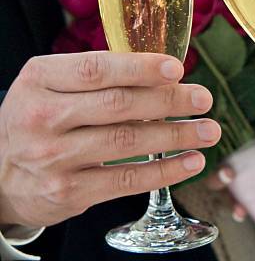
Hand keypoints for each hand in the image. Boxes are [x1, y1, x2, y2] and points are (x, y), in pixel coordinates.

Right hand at [0, 52, 220, 226]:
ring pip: (127, 141)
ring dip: (176, 135)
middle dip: (169, 100)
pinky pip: (126, 179)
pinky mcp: (69, 191)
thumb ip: (96, 77)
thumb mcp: (50, 87)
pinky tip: (190, 162)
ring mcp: (54, 157)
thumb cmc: (39, 121)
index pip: (96, 69)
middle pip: (118, 104)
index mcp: (40, 80)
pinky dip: (164, 170)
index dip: (140, 68)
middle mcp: (43, 117)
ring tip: (209, 131)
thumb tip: (164, 73)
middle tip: (203, 99)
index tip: (177, 69)